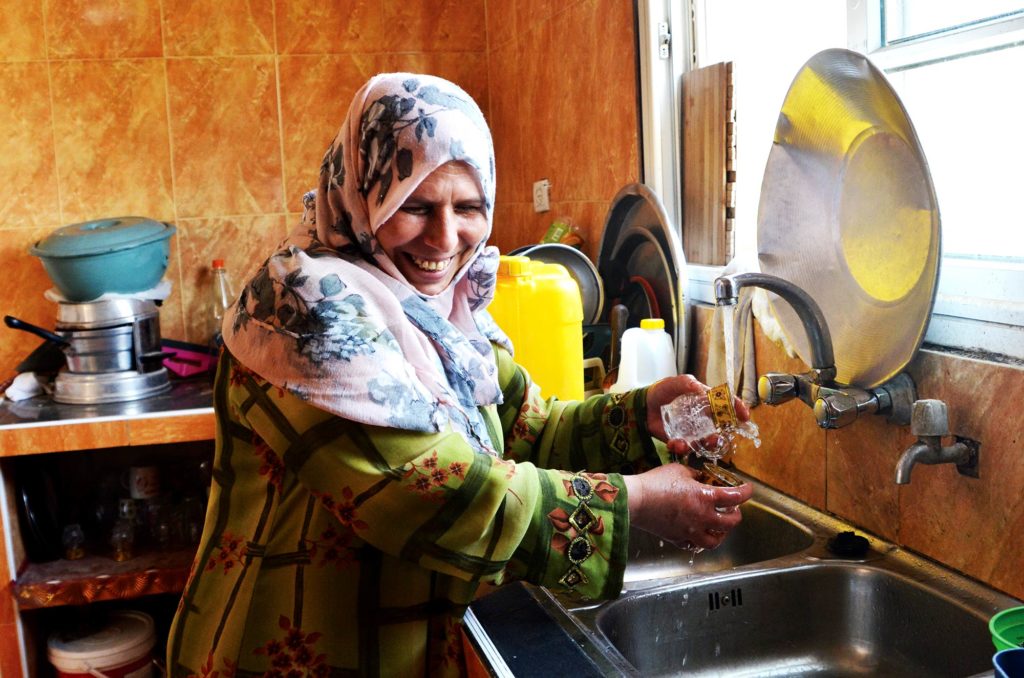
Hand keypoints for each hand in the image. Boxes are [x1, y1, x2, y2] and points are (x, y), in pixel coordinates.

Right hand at [622, 463, 752, 549]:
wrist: (636, 500)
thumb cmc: (656, 482)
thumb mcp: (679, 471)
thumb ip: (695, 475)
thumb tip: (700, 478)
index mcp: (705, 497)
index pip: (736, 497)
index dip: (746, 492)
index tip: (748, 489)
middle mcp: (702, 517)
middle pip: (731, 522)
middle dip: (736, 514)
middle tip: (733, 508)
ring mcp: (691, 531)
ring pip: (716, 540)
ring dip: (721, 533)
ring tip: (719, 526)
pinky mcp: (678, 538)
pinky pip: (694, 544)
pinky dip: (699, 540)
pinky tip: (697, 533)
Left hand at [645, 374, 750, 451]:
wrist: (643, 405)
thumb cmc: (662, 391)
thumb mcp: (674, 382)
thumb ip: (687, 383)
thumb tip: (701, 389)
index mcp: (705, 401)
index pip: (726, 405)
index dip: (738, 410)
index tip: (745, 417)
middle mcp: (703, 418)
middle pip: (720, 429)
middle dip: (721, 436)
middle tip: (715, 438)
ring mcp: (693, 430)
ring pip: (706, 442)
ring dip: (703, 446)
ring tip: (692, 443)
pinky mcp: (681, 439)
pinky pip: (686, 447)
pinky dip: (681, 447)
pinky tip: (674, 443)